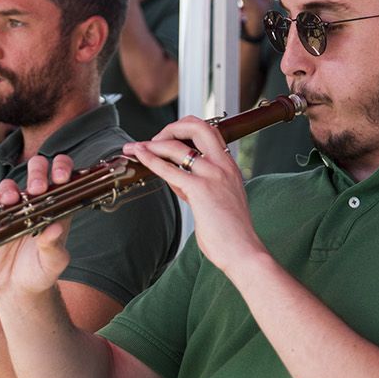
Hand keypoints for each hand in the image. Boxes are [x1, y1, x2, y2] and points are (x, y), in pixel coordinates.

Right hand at [0, 153, 76, 296]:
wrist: (17, 287)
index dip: (63, 168)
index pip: (63, 177)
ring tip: (11, 200)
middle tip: (36, 188)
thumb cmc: (42, 272)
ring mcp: (14, 207)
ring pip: (11, 184)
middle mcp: (36, 202)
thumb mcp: (53, 263)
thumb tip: (56, 227)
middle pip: (37, 170)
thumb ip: (54, 246)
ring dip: (10, 187)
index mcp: (57, 207)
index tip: (60, 177)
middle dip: (37, 172)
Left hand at [122, 118, 262, 275]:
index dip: (185, 130)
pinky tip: (139, 157)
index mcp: (229, 166)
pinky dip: (150, 159)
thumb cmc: (230, 233)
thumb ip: (196, 186)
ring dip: (151, 144)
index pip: (209, 132)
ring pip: (177, 146)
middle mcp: (223, 165)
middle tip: (154, 139)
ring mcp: (212, 175)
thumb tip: (174, 177)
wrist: (244, 251)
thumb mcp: (215, 202)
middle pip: (197, 126)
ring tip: (134, 148)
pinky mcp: (200, 189)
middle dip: (171, 127)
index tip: (168, 139)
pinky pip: (169, 169)